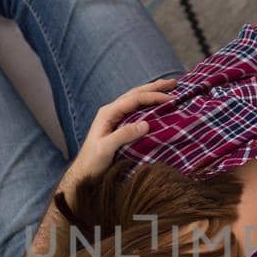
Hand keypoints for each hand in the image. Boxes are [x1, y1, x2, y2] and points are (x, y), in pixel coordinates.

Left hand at [63, 76, 177, 186]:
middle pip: (135, 94)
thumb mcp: (106, 148)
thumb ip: (124, 135)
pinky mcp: (118, 125)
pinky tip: (154, 104)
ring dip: (151, 92)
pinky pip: (135, 109)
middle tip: (173, 83)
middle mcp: (111, 111)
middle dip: (154, 87)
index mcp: (108, 113)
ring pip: (135, 99)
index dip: (153, 97)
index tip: (171, 98)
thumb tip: (146, 124)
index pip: (134, 99)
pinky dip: (147, 104)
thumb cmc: (92, 162)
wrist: (83, 173)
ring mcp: (114, 117)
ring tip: (167, 87)